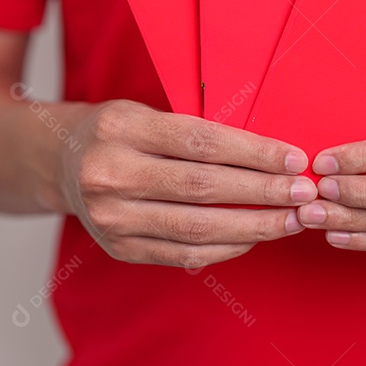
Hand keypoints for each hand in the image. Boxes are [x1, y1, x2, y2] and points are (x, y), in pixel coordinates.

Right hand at [60, 100, 316, 267]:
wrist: (61, 162)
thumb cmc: (120, 131)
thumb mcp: (148, 112)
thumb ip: (197, 132)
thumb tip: (272, 156)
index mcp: (121, 128)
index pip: (201, 142)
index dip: (254, 153)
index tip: (294, 159)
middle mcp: (110, 174)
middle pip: (202, 187)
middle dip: (263, 192)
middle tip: (305, 193)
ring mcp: (111, 218)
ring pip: (197, 227)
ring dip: (254, 226)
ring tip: (291, 219)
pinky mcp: (118, 249)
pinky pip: (184, 253)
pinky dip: (227, 246)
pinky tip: (256, 236)